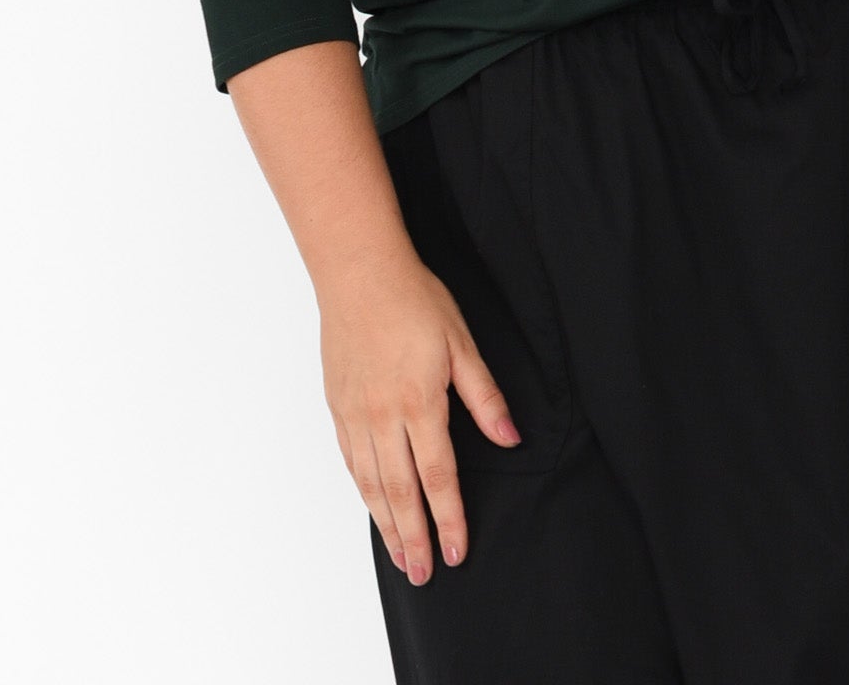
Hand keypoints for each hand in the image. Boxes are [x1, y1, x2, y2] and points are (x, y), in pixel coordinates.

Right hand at [319, 256, 522, 583]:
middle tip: (423, 575)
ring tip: (399, 557)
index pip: (438, 477)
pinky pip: (350, 461)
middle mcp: (383, 418)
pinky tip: (372, 507)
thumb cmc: (414, 301)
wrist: (359, 273)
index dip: (449, 519)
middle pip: (400, 492)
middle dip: (415, 537)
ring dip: (386, 525)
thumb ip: (485, 397)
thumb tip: (511, 439)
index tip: (456, 552)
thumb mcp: (462, 343)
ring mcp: (355, 414)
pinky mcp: (338, 406)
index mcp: (419, 404)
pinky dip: (362, 491)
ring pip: (370, 484)